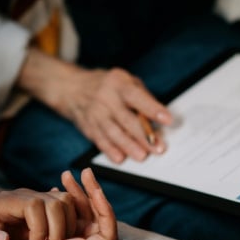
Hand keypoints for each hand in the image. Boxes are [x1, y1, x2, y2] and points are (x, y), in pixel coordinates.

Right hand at [0, 168, 116, 239]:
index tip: (94, 190)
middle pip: (95, 222)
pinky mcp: (46, 238)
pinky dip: (61, 200)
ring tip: (66, 175)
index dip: (106, 212)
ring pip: (79, 216)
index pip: (107, 236)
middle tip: (84, 173)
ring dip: (76, 195)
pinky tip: (55, 186)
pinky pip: (62, 216)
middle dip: (91, 196)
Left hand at [0, 184, 78, 239]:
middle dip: (58, 230)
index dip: (40, 228)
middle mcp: (24, 196)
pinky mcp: (46, 207)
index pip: (34, 205)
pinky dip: (70, 225)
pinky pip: (68, 208)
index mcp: (5, 202)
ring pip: (66, 202)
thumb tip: (2, 239)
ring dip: (68, 227)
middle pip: (56, 201)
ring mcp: (37, 199)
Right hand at [17, 48, 172, 163]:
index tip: (168, 120)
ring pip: (113, 132)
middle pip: (126, 119)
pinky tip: (120, 158)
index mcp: (118, 83)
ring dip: (128, 146)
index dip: (152, 109)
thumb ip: (142, 97)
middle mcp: (105, 98)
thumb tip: (158, 118)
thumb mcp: (125, 81)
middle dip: (143, 135)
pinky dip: (110, 150)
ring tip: (142, 156)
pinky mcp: (88, 127)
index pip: (136, 96)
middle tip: (158, 148)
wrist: (72, 88)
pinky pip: (100, 140)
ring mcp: (95, 113)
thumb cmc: (107, 86)